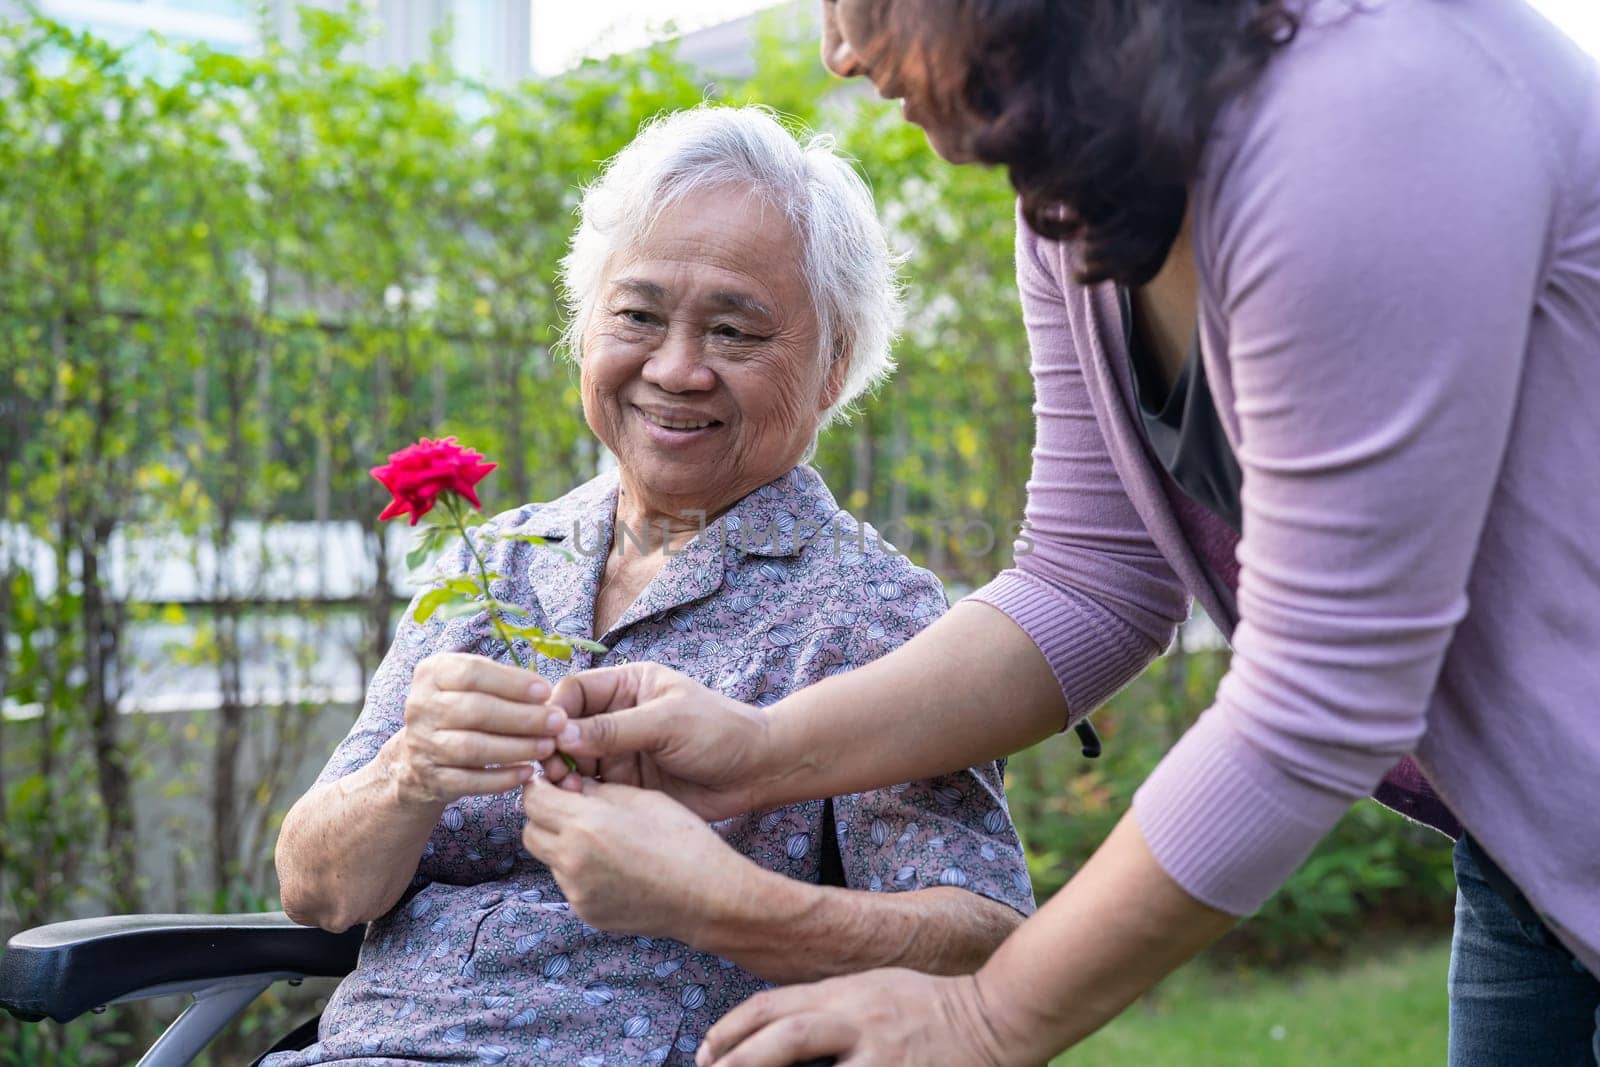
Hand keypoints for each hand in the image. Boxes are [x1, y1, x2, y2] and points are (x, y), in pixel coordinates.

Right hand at [385, 651, 562, 807]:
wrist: (419, 756)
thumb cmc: (459, 710)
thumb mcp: (469, 684)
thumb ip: (501, 682)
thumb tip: (544, 694)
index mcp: (433, 674)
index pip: (472, 673)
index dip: (512, 683)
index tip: (546, 692)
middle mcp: (421, 707)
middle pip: (475, 710)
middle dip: (523, 717)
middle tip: (558, 722)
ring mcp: (423, 744)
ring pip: (473, 748)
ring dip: (517, 748)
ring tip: (548, 747)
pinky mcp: (432, 778)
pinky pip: (471, 781)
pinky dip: (502, 778)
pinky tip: (528, 772)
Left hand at [520, 774, 753, 940]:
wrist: (706, 896)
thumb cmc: (681, 839)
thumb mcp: (639, 798)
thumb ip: (596, 791)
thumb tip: (568, 786)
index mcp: (585, 825)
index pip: (533, 799)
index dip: (541, 787)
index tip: (555, 782)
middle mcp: (572, 861)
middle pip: (530, 831)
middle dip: (545, 816)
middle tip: (572, 808)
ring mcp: (577, 892)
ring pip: (549, 858)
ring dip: (562, 843)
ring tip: (600, 839)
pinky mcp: (586, 912)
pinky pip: (569, 883)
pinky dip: (581, 870)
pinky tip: (614, 865)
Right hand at [538, 662, 775, 820]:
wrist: (757, 772)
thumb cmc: (720, 732)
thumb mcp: (668, 722)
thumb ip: (615, 729)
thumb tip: (561, 733)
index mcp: (627, 686)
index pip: (574, 691)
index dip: (556, 711)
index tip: (548, 734)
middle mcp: (617, 717)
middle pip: (567, 729)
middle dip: (554, 747)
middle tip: (554, 770)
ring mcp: (620, 753)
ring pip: (574, 762)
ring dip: (565, 776)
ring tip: (569, 791)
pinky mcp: (627, 786)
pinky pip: (592, 791)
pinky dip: (582, 798)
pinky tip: (581, 807)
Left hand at [696, 969, 1017, 1066]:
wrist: (994, 1019)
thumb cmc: (926, 1006)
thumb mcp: (870, 989)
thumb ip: (826, 1005)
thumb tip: (774, 1030)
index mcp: (845, 992)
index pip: (773, 1004)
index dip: (731, 1029)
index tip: (706, 1053)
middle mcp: (858, 1019)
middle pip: (785, 1036)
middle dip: (739, 1060)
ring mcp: (881, 1055)